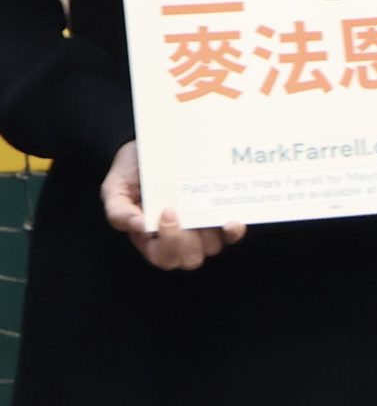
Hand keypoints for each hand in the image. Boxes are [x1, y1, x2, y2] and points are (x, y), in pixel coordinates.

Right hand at [101, 141, 243, 270]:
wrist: (154, 146)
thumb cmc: (133, 171)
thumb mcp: (115, 189)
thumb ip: (118, 211)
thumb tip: (139, 227)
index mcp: (151, 238)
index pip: (163, 257)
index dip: (168, 243)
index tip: (167, 212)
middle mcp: (178, 238)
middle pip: (190, 258)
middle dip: (188, 242)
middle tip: (183, 214)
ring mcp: (201, 229)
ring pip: (212, 247)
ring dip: (211, 233)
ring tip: (205, 210)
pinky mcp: (219, 216)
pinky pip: (231, 234)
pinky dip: (233, 231)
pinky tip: (231, 220)